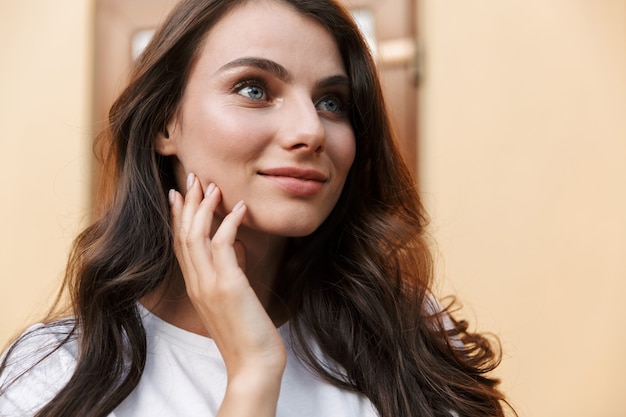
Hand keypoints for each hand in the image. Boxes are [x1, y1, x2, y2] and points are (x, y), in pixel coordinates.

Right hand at [169, 173, 285, 415]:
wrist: (253, 364)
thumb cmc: (248, 333)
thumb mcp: (235, 297)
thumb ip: (231, 271)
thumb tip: (238, 247)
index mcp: (196, 286)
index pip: (181, 244)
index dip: (178, 217)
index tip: (179, 193)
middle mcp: (197, 283)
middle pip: (183, 235)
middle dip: (187, 203)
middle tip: (192, 177)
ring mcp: (209, 285)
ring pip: (196, 236)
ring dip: (203, 207)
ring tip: (212, 185)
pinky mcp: (227, 286)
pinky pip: (224, 245)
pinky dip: (229, 223)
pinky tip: (239, 208)